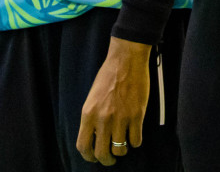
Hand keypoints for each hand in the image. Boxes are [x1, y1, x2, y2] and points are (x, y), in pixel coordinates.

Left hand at [78, 36, 151, 165]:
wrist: (126, 60)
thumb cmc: (108, 76)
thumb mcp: (92, 98)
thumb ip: (92, 118)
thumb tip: (95, 138)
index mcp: (88, 114)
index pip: (83, 146)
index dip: (89, 157)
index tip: (94, 158)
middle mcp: (103, 119)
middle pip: (102, 153)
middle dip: (107, 160)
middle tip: (111, 159)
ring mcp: (121, 118)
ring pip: (120, 149)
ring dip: (122, 151)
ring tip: (123, 144)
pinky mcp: (137, 115)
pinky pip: (136, 140)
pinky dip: (135, 142)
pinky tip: (134, 136)